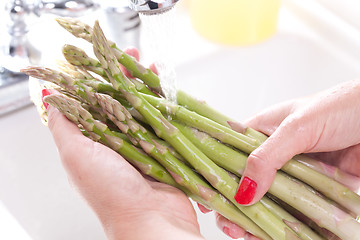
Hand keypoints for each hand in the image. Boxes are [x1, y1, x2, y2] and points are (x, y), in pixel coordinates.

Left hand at [45, 47, 203, 239]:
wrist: (151, 222)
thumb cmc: (111, 192)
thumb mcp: (77, 156)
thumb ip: (64, 125)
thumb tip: (50, 97)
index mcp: (96, 141)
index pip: (97, 100)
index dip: (102, 77)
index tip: (109, 59)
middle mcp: (120, 141)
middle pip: (124, 100)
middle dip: (130, 76)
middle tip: (137, 57)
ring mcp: (146, 145)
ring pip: (148, 108)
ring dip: (153, 87)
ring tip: (157, 69)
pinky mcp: (167, 151)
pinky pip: (170, 124)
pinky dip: (174, 107)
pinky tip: (178, 94)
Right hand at [203, 80, 359, 238]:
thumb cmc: (339, 107)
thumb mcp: (297, 126)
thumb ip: (267, 157)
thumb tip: (244, 191)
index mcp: (262, 133)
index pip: (228, 156)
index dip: (215, 177)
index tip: (207, 200)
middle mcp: (275, 155)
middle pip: (247, 185)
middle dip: (235, 207)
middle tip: (230, 226)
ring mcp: (294, 174)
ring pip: (270, 202)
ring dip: (258, 222)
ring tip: (248, 237)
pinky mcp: (315, 190)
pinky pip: (297, 212)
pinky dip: (288, 228)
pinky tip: (275, 238)